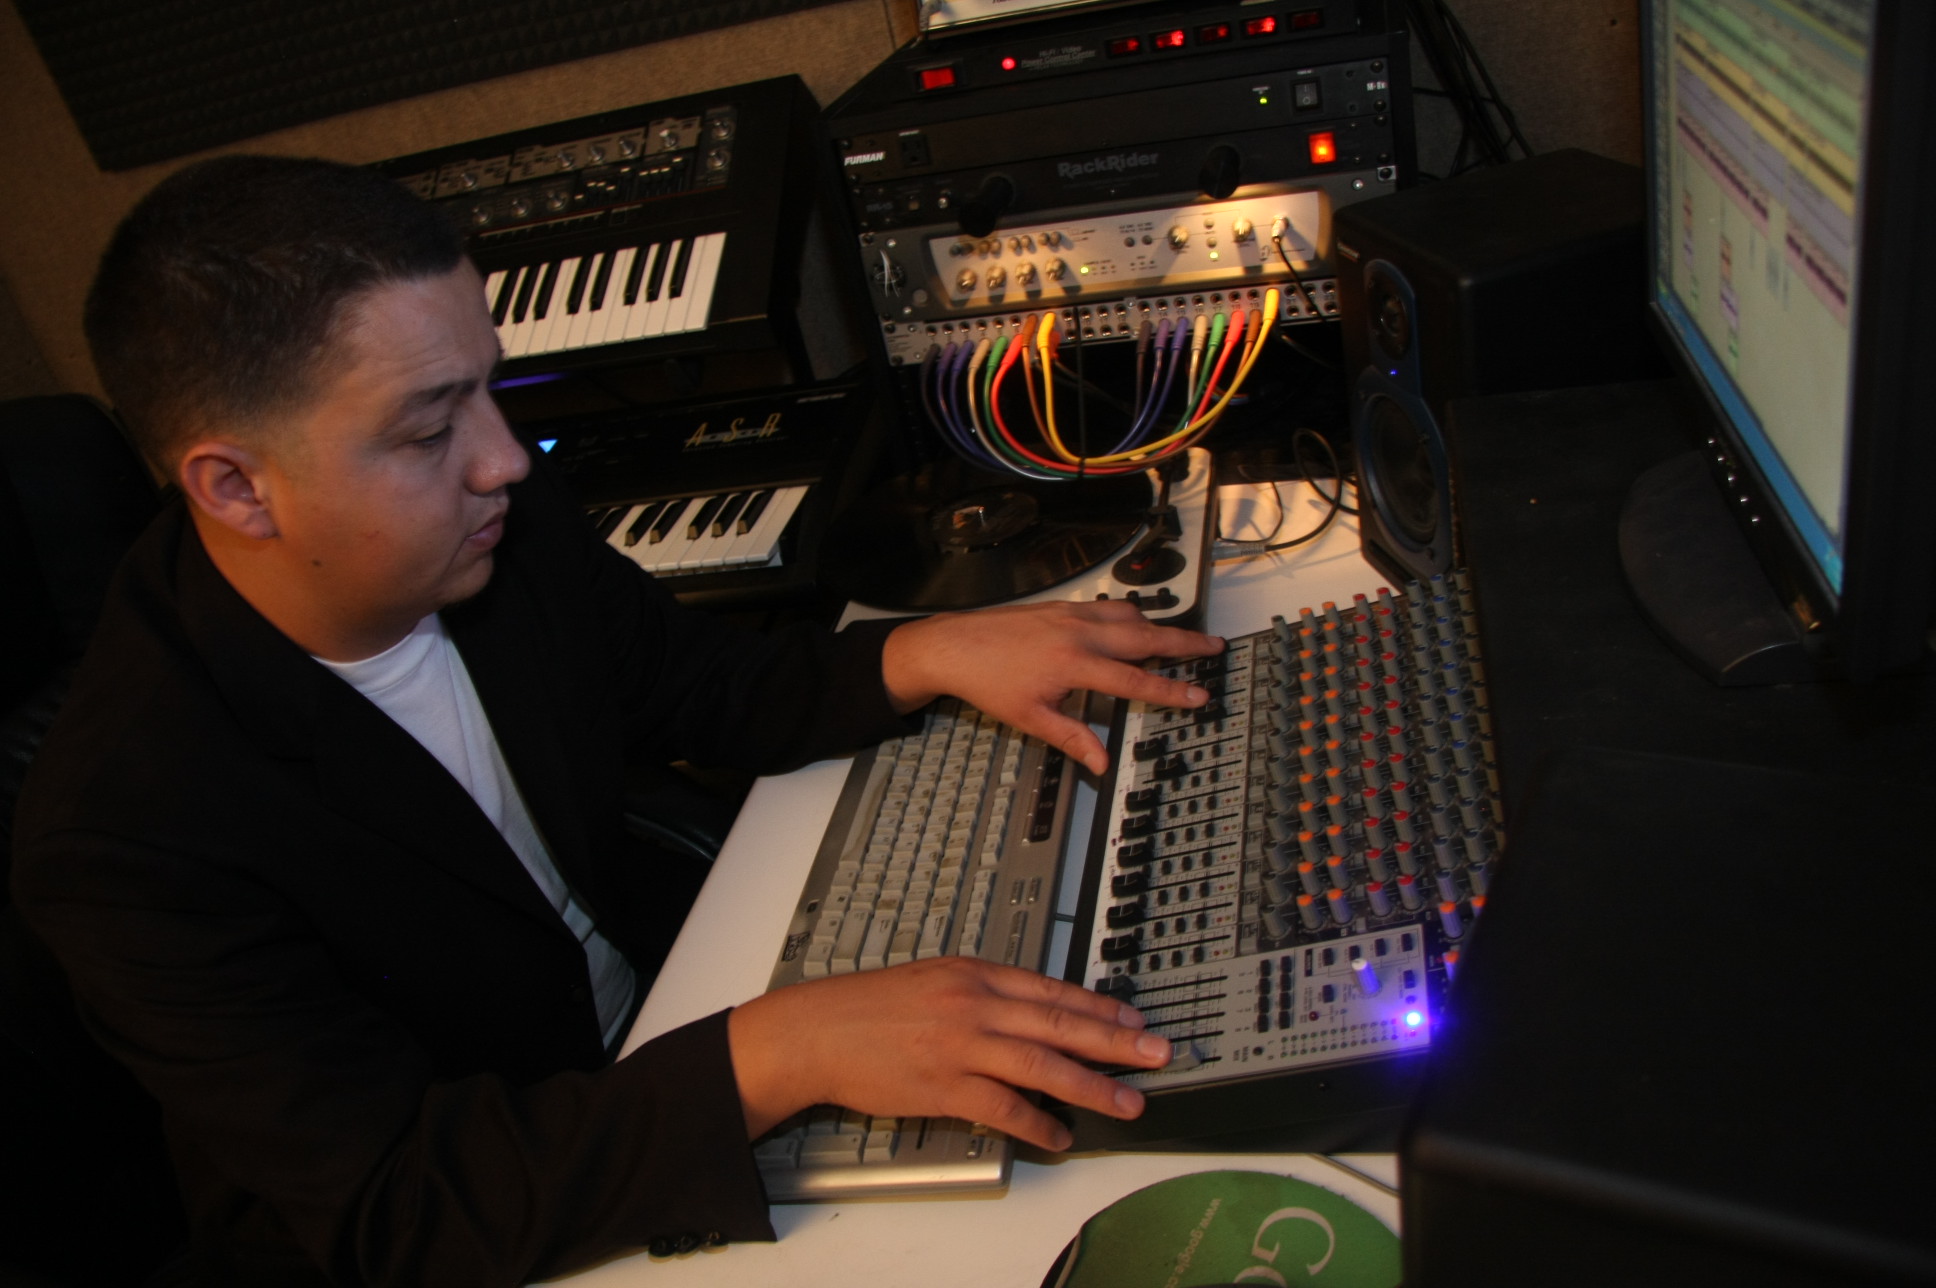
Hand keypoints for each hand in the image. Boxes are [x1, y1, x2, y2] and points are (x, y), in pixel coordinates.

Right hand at [726, 957, 1170, 1150]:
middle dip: (1115, 1041)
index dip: (1099, 1006)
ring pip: (1042, 1066)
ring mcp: (961, 1046)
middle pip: (1060, 1024)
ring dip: (1092, 1086)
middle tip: (1157, 1053)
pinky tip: (1059, 1137)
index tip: (1134, 1018)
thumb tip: (1031, 1012)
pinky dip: (1037, 1125)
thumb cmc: (869, 1006)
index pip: (1053, 990)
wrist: (817, 1030)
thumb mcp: (934, 978)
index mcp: (975, 974)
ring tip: (1127, 1101)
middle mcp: (975, 1005)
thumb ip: (983, 992)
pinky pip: (1003, 1109)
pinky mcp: (944, 1086)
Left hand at [880, 600, 1224, 774]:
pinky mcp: (1063, 607)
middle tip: (1214, 647)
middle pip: (1145, 637)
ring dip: (1159, 627)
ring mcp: (1072, 615)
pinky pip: (1108, 608)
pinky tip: (1137, 624)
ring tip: (1185, 639)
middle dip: (1184, 644)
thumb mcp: (1030, 718)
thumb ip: (1072, 739)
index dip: (1171, 692)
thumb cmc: (988, 680)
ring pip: (1129, 616)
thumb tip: (1099, 761)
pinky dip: (1131, 616)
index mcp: (1073, 663)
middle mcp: (1079, 633)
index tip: (1198, 696)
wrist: (955, 645)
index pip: (1135, 681)